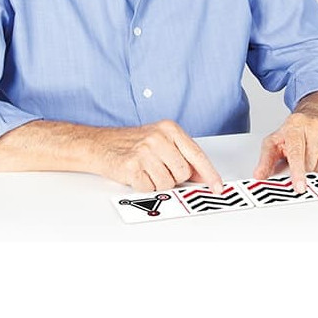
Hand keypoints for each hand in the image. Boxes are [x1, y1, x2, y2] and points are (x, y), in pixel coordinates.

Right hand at [94, 119, 222, 191]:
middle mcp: (158, 138)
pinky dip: (144, 186)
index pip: (196, 154)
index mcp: (169, 129)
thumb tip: (202, 175)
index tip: (217, 186)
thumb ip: (182, 155)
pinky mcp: (133, 166)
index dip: (209, 173)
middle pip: (183, 173)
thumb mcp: (161, 141)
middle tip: (157, 168)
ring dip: (157, 182)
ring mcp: (145, 151)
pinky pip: (150, 188)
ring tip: (145, 170)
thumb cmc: (131, 144)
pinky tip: (136, 174)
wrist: (100, 144)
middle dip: (173, 177)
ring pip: (167, 184)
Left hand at [253, 101, 317, 193]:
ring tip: (312, 153)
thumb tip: (259, 175)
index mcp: (294, 127)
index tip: (300, 187)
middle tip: (302, 157)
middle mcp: (313, 126)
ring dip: (316, 166)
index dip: (298, 172)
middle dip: (304, 167)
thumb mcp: (275, 141)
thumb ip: (266, 160)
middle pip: (310, 164)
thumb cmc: (294, 130)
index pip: (296, 153)